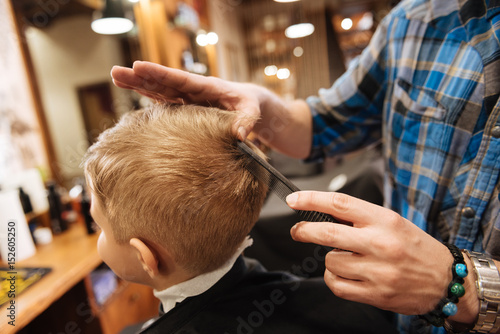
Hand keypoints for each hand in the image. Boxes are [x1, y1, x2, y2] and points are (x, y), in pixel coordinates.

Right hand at [111, 61, 262, 139]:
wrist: (250, 105)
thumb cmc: (251, 105)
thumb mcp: (251, 111)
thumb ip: (245, 121)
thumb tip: (239, 135)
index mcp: (206, 87)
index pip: (180, 79)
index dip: (159, 74)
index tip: (139, 66)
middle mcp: (193, 90)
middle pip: (163, 82)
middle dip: (140, 77)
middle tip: (115, 72)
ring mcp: (187, 98)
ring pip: (159, 90)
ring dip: (139, 84)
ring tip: (116, 77)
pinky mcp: (185, 106)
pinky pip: (164, 101)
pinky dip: (149, 96)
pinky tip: (133, 91)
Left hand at [286, 191, 453, 315]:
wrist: (445, 279)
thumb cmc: (415, 246)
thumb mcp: (392, 222)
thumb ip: (360, 218)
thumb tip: (321, 213)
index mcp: (384, 220)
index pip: (339, 203)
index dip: (311, 200)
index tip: (293, 200)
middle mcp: (380, 243)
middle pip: (327, 233)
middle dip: (303, 231)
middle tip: (296, 230)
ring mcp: (378, 270)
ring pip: (331, 261)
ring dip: (330, 259)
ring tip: (346, 258)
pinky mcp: (376, 294)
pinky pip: (337, 285)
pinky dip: (333, 278)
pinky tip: (344, 274)